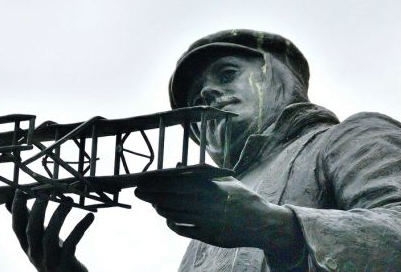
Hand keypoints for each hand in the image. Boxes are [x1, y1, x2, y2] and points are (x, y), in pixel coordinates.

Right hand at [7, 190, 93, 271]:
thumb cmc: (54, 256)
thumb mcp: (39, 240)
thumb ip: (29, 222)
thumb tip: (10, 202)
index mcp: (27, 247)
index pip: (17, 227)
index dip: (17, 209)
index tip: (20, 190)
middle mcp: (35, 254)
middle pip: (31, 230)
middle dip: (39, 208)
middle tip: (48, 190)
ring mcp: (49, 261)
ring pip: (50, 236)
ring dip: (59, 215)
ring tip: (70, 199)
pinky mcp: (65, 265)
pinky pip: (71, 243)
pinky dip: (80, 228)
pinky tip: (90, 217)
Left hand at [134, 176, 301, 253]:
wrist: (262, 223)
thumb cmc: (243, 198)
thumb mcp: (225, 180)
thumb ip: (201, 172)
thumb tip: (178, 163)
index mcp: (212, 187)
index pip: (179, 182)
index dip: (159, 182)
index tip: (145, 180)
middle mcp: (208, 203)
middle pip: (173, 198)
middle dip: (153, 195)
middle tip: (138, 192)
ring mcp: (208, 221)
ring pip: (176, 214)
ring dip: (161, 209)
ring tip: (152, 204)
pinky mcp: (209, 236)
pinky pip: (185, 230)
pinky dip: (174, 224)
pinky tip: (167, 219)